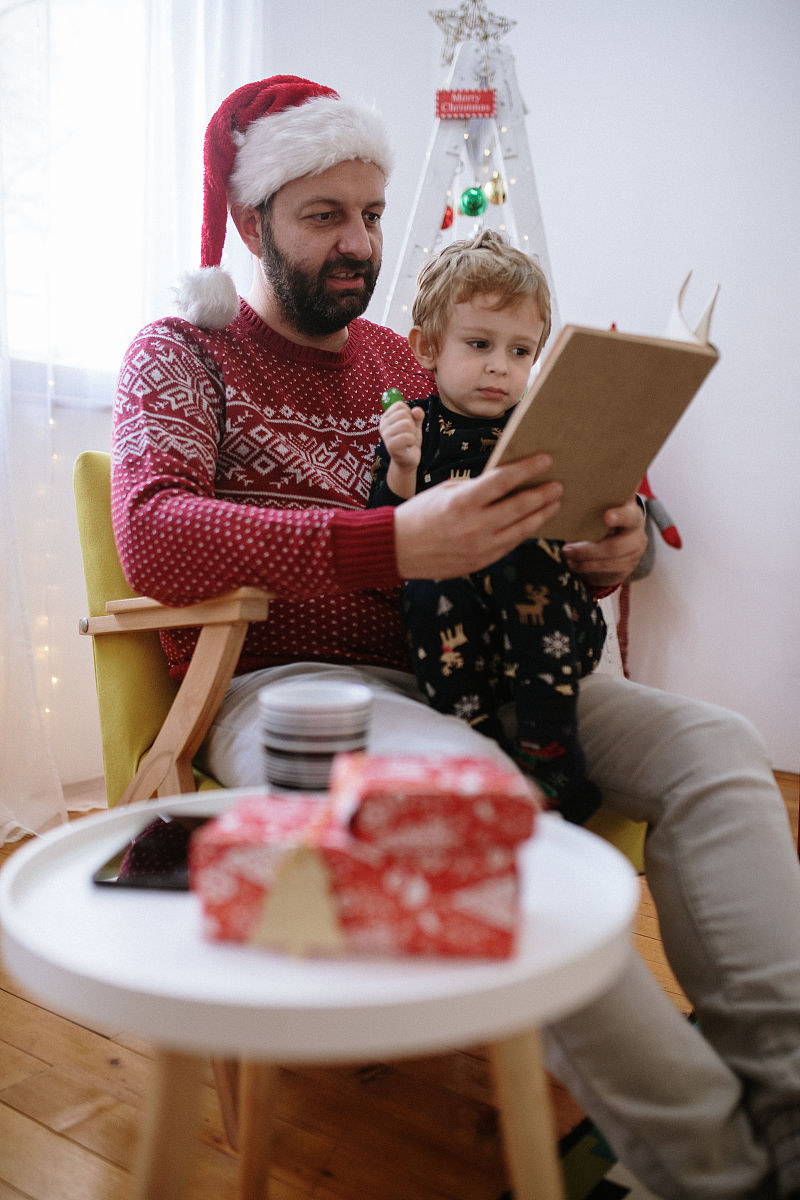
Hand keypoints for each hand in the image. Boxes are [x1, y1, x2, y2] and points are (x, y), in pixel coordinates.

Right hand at [380, 403, 423, 471]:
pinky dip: (412, 441)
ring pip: (406, 424)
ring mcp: (385, 436)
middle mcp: (383, 425)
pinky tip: (408, 446)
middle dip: (412, 424)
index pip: (400, 406)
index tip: (408, 424)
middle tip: (409, 434)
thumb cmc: (409, 441)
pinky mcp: (390, 446)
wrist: (407, 460)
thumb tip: (417, 410)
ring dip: (412, 433)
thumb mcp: (415, 425)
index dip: (409, 413)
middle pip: (403, 414)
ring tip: (408, 440)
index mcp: (386, 418)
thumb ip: (417, 416)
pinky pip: (407, 437)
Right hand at [393, 454, 562, 578]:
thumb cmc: (419, 514)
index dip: (528, 469)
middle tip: (558, 484)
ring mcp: (480, 547)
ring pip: (521, 529)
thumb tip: (504, 483)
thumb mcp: (445, 491)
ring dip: (541, 514)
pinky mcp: (481, 562)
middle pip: (519, 506)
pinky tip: (534, 522)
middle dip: (542, 493)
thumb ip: (475, 488)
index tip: (546, 459)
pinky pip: (510, 544)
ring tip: (554, 503)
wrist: (397, 549)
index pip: (503, 480)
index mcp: (462, 502)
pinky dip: (525, 531)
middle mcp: (474, 526)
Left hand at [563, 495, 646, 588]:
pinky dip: (587, 567)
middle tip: (566, 549)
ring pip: (610, 560)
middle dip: (588, 550)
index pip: (629, 514)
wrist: (618, 541)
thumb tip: (566, 510)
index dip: (619, 516)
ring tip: (567, 555)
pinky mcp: (629, 565)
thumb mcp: (600, 511)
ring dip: (585, 560)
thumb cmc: (602, 519)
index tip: (606, 517)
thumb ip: (592, 509)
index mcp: (631, 512)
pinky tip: (574, 564)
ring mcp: (635, 550)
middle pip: (616, 546)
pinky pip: (608, 569)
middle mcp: (637, 531)